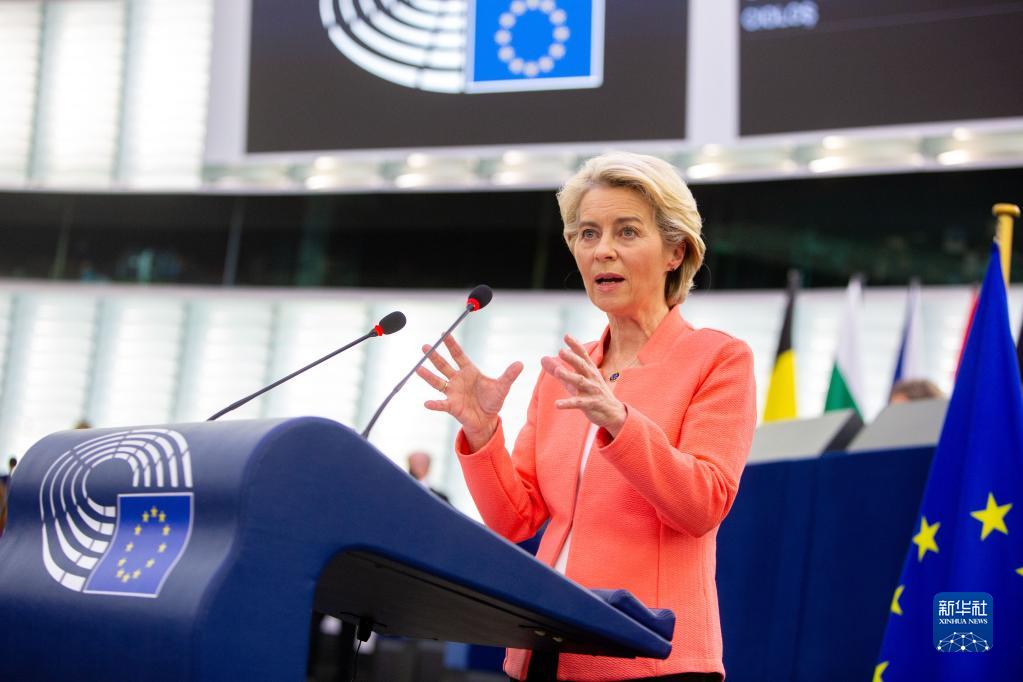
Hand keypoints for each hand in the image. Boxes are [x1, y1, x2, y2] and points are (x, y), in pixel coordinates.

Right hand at [416, 335, 522, 450]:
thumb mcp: (502, 387)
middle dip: (434, 356)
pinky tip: (427, 403)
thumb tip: (520, 364)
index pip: (458, 355)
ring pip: (437, 382)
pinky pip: (441, 404)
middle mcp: (457, 380)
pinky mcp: (452, 406)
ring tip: (418, 368)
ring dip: (428, 376)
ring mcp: (453, 392)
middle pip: (443, 365)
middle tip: (425, 346)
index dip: (451, 344)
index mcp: (469, 371)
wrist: (487, 419)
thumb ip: (509, 375)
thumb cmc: (492, 401)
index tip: (443, 333)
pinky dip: (434, 404)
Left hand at [541, 335, 626, 436]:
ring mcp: (592, 391)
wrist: (612, 412)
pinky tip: (557, 404)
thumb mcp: (574, 380)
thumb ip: (557, 369)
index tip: (566, 336)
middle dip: (572, 358)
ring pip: (580, 382)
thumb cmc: (591, 393)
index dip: (575, 345)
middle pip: (581, 366)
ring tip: (558, 372)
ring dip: (569, 376)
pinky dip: (568, 403)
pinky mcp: (590, 404)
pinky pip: (578, 403)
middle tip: (561, 351)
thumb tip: (542, 358)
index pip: (583, 355)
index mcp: (589, 370)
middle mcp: (592, 378)